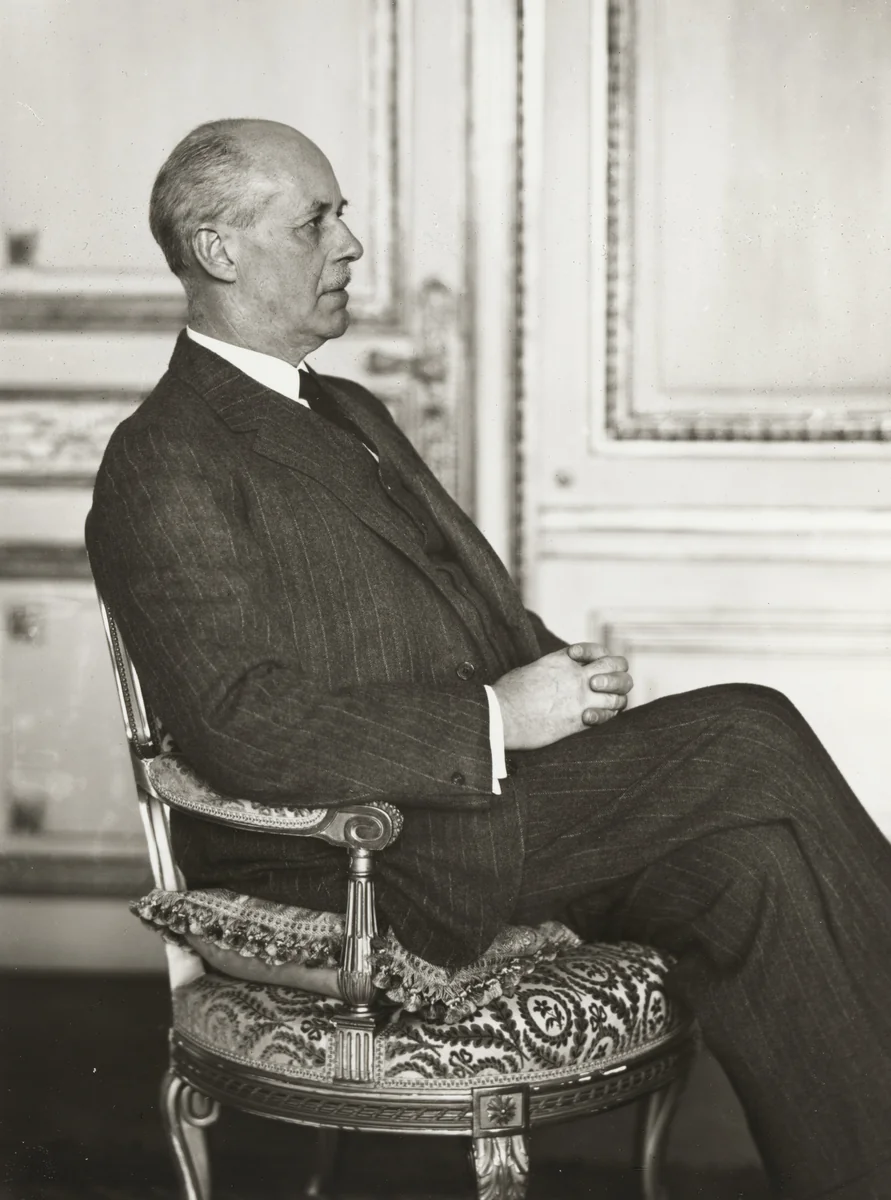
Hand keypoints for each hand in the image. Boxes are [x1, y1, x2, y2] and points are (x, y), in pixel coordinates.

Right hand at [492, 644, 632, 750]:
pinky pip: (607, 716)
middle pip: (618, 667)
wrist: (501, 715)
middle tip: (604, 687)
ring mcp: (581, 697)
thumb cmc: (506, 694)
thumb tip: (550, 678)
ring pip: (618, 695)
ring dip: (614, 700)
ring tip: (599, 705)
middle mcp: (577, 675)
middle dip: (618, 676)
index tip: (583, 665)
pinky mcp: (579, 720)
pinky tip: (591, 718)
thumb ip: (549, 670)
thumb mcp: (530, 670)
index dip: (599, 656)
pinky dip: (604, 717)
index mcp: (563, 659)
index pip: (598, 651)